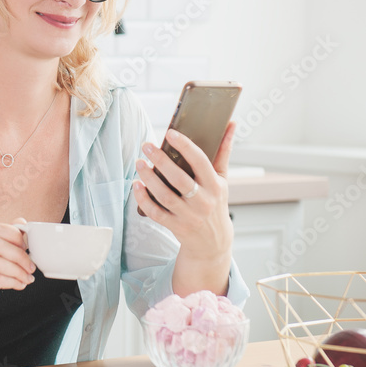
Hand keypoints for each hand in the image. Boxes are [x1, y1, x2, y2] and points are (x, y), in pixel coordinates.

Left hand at [132, 123, 235, 263]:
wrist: (213, 242)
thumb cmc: (215, 203)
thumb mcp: (222, 179)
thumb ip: (223, 151)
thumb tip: (231, 124)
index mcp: (215, 186)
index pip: (201, 162)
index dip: (185, 146)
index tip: (170, 133)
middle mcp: (203, 201)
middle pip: (179, 179)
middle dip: (161, 161)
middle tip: (147, 146)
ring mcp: (189, 216)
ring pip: (165, 196)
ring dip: (149, 178)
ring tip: (139, 162)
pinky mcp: (176, 227)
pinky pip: (156, 213)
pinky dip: (144, 199)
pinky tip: (136, 185)